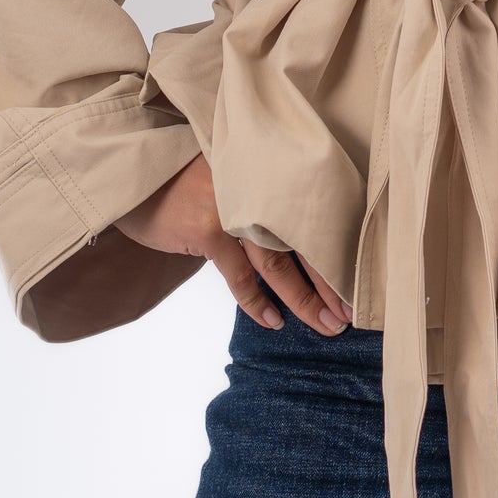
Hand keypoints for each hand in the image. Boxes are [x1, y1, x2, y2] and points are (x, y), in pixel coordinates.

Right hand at [114, 156, 349, 336]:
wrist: (137, 174)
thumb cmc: (186, 179)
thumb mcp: (232, 179)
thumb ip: (262, 203)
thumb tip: (294, 241)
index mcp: (271, 174)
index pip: (315, 215)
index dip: (338, 249)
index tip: (359, 279)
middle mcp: (260, 188)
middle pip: (306, 240)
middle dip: (331, 280)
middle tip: (351, 312)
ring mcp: (234, 210)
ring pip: (279, 263)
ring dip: (304, 297)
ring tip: (325, 324)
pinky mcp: (209, 230)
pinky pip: (240, 276)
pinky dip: (257, 301)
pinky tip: (274, 320)